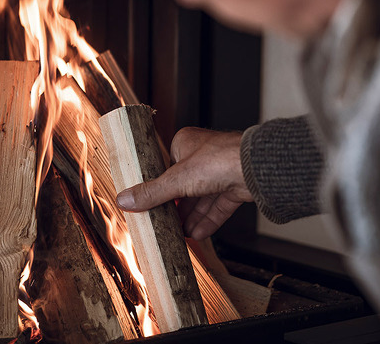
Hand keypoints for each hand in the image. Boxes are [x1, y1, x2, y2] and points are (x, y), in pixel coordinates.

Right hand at [115, 127, 252, 239]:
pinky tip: (196, 235)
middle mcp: (203, 156)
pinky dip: (208, 221)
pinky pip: (218, 207)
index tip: (146, 206)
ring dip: (190, 218)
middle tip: (161, 225)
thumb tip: (124, 200)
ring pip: (201, 199)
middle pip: (183, 187)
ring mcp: (220, 172)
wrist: (255, 168)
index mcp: (185, 144)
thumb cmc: (218, 160)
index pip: (165, 169)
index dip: (157, 189)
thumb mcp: (176, 179)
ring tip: (178, 234)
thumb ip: (152, 192)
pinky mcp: (235, 187)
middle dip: (175, 209)